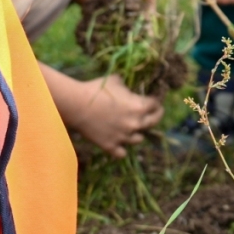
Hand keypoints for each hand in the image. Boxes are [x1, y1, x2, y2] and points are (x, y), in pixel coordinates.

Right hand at [42, 65, 163, 158]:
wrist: (77, 105)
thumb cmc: (96, 89)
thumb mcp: (116, 80)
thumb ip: (127, 86)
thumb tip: (129, 88)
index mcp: (139, 106)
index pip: (156, 105)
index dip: (156, 102)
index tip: (154, 102)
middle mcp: (135, 123)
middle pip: (153, 123)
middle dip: (155, 117)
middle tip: (153, 115)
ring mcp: (124, 137)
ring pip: (139, 140)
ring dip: (137, 134)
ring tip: (132, 130)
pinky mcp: (111, 146)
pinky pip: (122, 153)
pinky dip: (121, 149)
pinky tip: (119, 144)